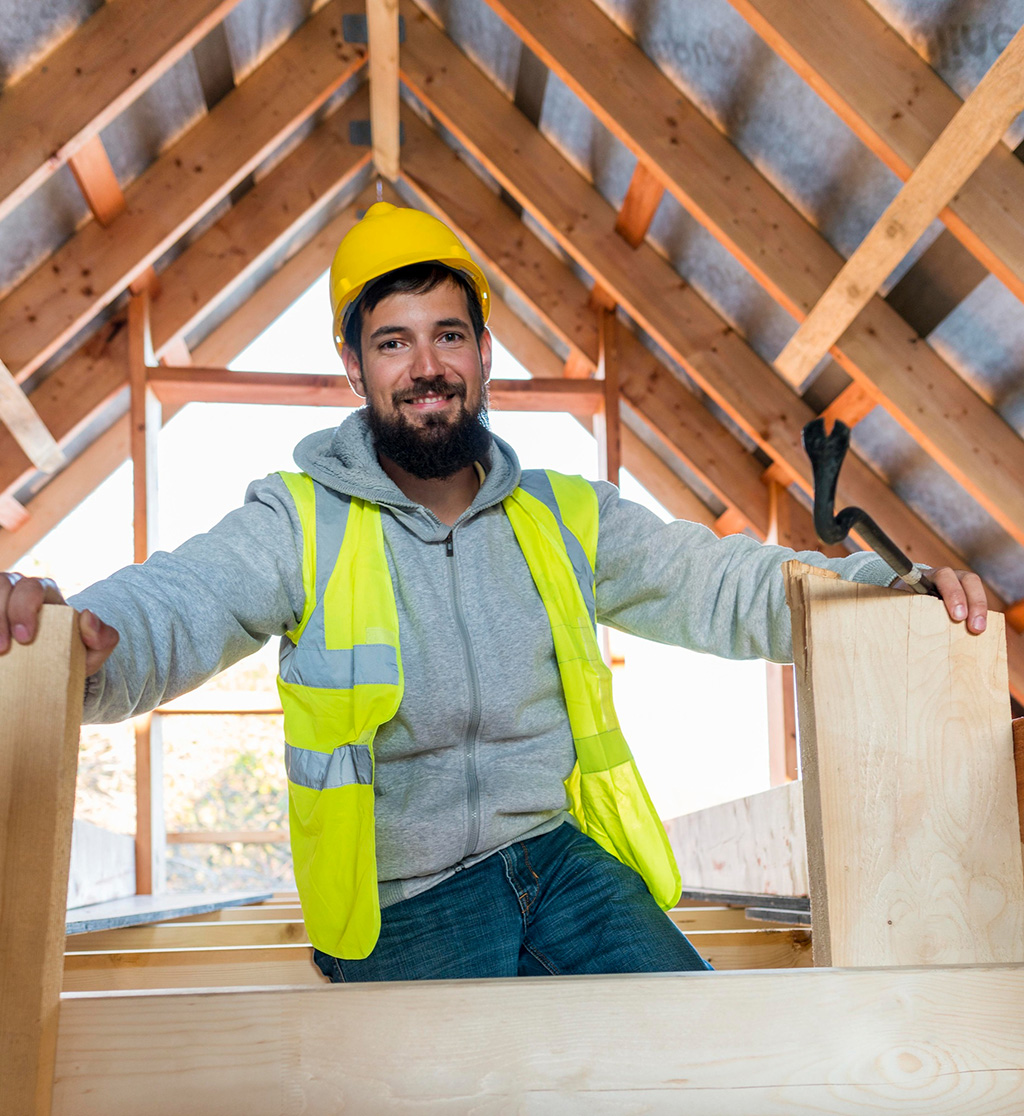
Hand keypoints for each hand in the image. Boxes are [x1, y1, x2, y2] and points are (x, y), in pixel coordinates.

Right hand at [0, 572, 119, 674]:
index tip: (25, 638)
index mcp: (45, 593)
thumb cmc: (70, 654)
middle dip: (1, 615)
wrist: (50, 669)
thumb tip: (88, 616)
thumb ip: (103, 637)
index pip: (33, 588)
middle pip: (3, 586)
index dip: (24, 609)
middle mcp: (17, 589)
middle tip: (4, 649)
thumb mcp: (92, 651)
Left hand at [894, 566, 987, 633]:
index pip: (945, 576)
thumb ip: (907, 605)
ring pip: (976, 589)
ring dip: (980, 609)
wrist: (909, 594)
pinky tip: (981, 629)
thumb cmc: (907, 598)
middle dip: (974, 603)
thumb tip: (906, 624)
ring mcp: (961, 583)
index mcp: (931, 574)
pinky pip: (979, 601)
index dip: (954, 594)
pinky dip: (982, 614)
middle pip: (968, 581)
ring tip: (979, 630)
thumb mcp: (904, 599)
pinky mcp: (968, 595)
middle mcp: (950, 575)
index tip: (957, 616)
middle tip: (973, 626)